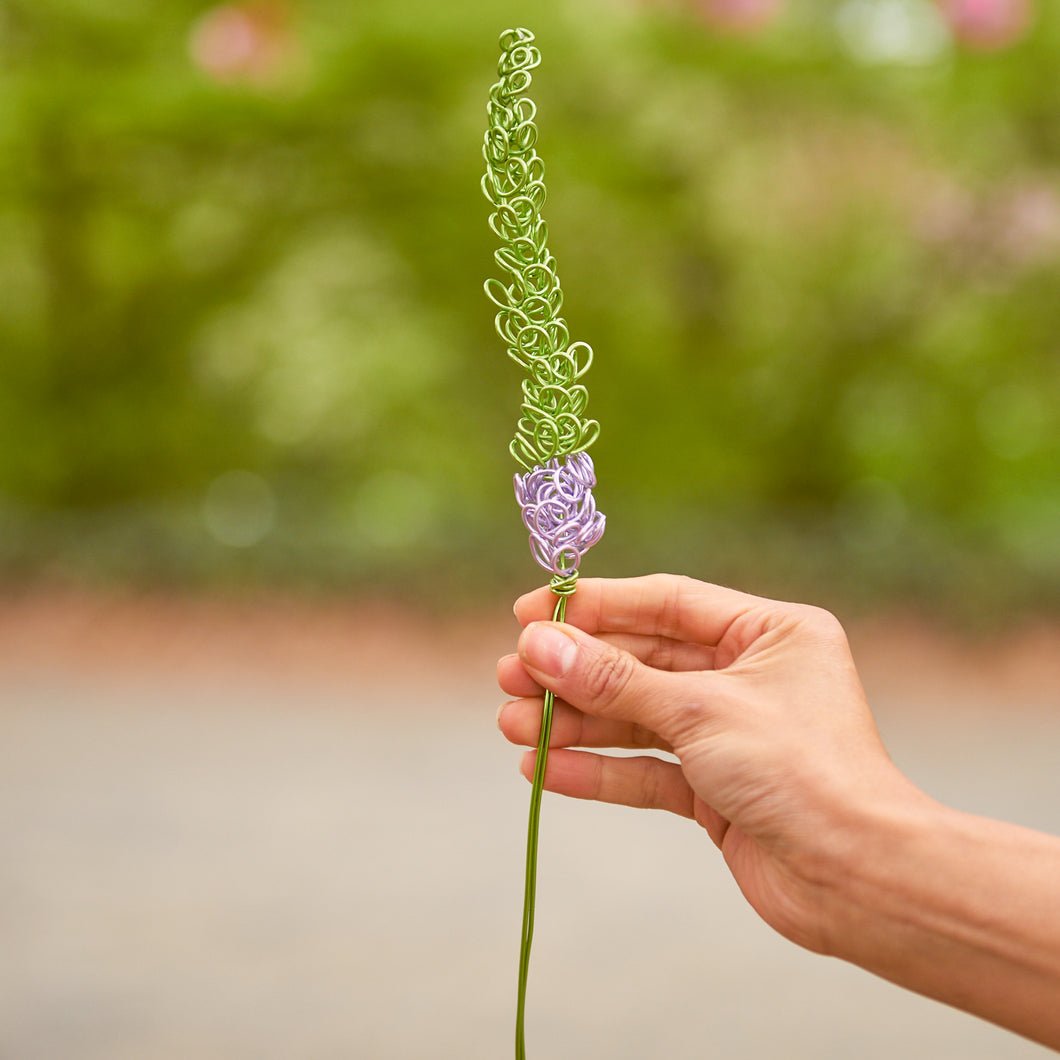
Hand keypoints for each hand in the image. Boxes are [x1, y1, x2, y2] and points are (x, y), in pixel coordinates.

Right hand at [497, 574, 923, 952]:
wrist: (859, 882)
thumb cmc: (800, 772)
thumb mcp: (699, 711)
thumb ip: (614, 679)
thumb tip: (538, 646)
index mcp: (768, 633)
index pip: (665, 603)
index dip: (595, 607)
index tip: (529, 615)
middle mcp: (749, 676)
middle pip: (642, 662)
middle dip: (574, 671)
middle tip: (509, 676)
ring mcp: (731, 734)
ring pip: (637, 717)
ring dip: (574, 722)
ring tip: (511, 726)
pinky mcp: (716, 789)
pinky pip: (647, 769)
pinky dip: (598, 769)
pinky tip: (544, 771)